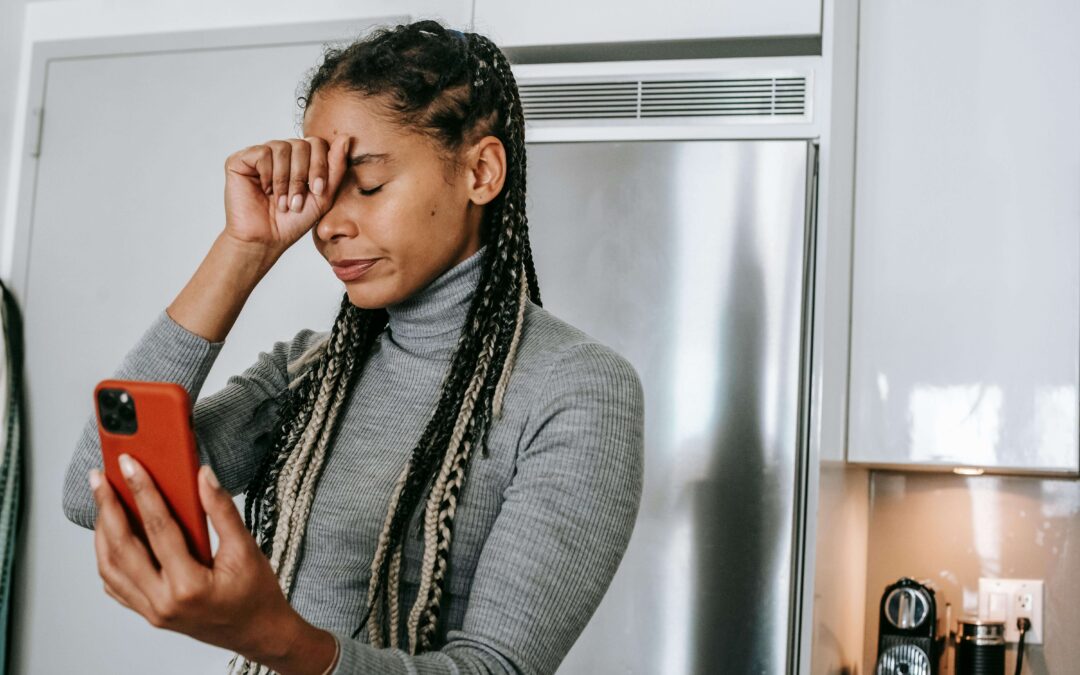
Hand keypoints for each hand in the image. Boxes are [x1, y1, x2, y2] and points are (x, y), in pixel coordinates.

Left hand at [88, 456, 336, 673]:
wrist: (258, 632)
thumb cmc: (255, 594)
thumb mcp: (246, 549)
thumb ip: (222, 510)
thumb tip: (204, 476)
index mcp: (189, 585)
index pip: (158, 529)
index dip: (143, 491)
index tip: (130, 465)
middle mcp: (163, 602)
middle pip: (122, 549)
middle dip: (107, 508)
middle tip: (99, 479)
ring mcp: (152, 611)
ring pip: (110, 568)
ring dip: (102, 533)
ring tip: (103, 503)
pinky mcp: (149, 613)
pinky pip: (116, 585)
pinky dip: (107, 558)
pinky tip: (110, 537)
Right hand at [223, 135, 349, 256]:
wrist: (267, 239)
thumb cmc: (294, 221)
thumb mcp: (323, 195)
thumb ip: (336, 167)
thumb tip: (346, 138)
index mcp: (300, 159)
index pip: (317, 144)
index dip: (320, 166)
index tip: (317, 191)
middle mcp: (281, 152)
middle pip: (301, 144)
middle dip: (302, 176)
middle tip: (296, 202)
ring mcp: (261, 154)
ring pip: (282, 148)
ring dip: (285, 180)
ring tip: (282, 202)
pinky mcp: (241, 159)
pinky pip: (262, 152)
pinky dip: (267, 175)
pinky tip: (264, 190)